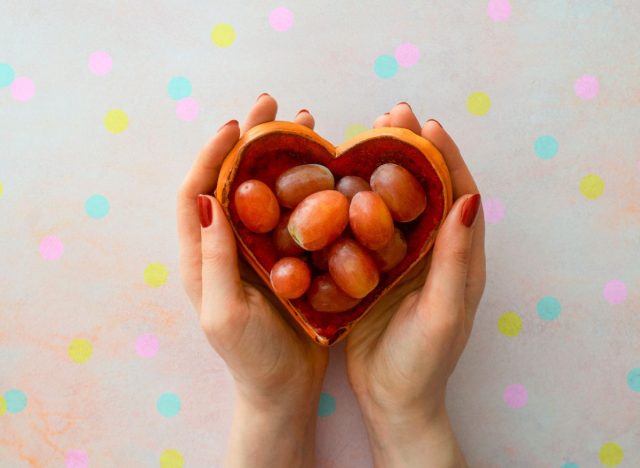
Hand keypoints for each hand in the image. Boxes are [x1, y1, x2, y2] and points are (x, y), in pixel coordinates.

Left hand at [176, 94, 327, 466]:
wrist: (283, 390)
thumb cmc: (252, 359)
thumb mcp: (226, 313)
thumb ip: (214, 258)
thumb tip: (205, 197)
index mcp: (202, 256)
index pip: (195, 192)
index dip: (212, 154)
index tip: (237, 125)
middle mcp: (227, 245)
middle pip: (230, 180)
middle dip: (249, 139)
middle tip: (274, 104)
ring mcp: (258, 249)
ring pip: (264, 189)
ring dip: (280, 154)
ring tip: (305, 123)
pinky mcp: (285, 257)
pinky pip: (291, 212)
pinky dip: (305, 185)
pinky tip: (328, 168)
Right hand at [345, 103, 485, 466]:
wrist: (393, 400)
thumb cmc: (424, 362)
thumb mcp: (443, 313)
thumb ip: (456, 259)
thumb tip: (470, 200)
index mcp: (460, 258)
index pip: (460, 194)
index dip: (446, 156)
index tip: (427, 123)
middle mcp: (431, 251)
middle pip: (425, 188)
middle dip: (411, 148)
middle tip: (392, 112)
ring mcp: (400, 259)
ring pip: (392, 202)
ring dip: (379, 168)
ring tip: (362, 134)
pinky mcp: (372, 271)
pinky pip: (363, 227)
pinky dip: (352, 201)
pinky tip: (333, 182)